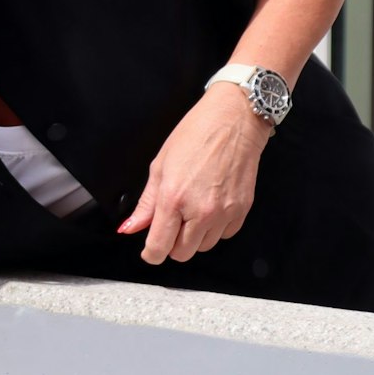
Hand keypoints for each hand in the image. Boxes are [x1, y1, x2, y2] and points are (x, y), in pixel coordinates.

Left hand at [116, 85, 269, 263]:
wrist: (234, 121)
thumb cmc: (196, 136)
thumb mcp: (159, 167)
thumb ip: (146, 204)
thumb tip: (131, 227)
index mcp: (173, 199)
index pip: (159, 247)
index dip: (150, 253)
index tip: (150, 250)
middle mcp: (200, 211)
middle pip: (182, 254)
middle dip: (172, 244)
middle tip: (172, 223)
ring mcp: (224, 213)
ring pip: (203, 247)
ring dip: (194, 236)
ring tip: (192, 209)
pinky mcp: (241, 211)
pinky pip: (224, 235)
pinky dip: (215, 228)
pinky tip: (210, 207)